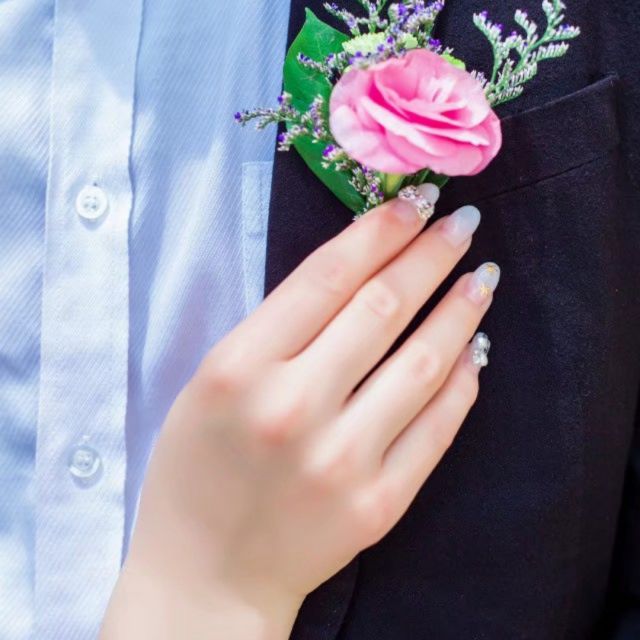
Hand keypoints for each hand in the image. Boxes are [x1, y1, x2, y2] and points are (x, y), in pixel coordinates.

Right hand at [101, 185, 498, 638]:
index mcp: (238, 369)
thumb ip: (278, 329)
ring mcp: (342, 461)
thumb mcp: (213, 381)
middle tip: (461, 223)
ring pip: (423, 363)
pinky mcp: (379, 504)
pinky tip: (476, 349)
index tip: (414, 202)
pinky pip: (438, 427)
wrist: (208, 574)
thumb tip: (360, 274)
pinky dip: (465, 381)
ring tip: (482, 276)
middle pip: (382, 309)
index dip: (378, 231)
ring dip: (460, 309)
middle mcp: (292, 409)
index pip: (326, 278)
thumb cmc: (196, 469)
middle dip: (430, 256)